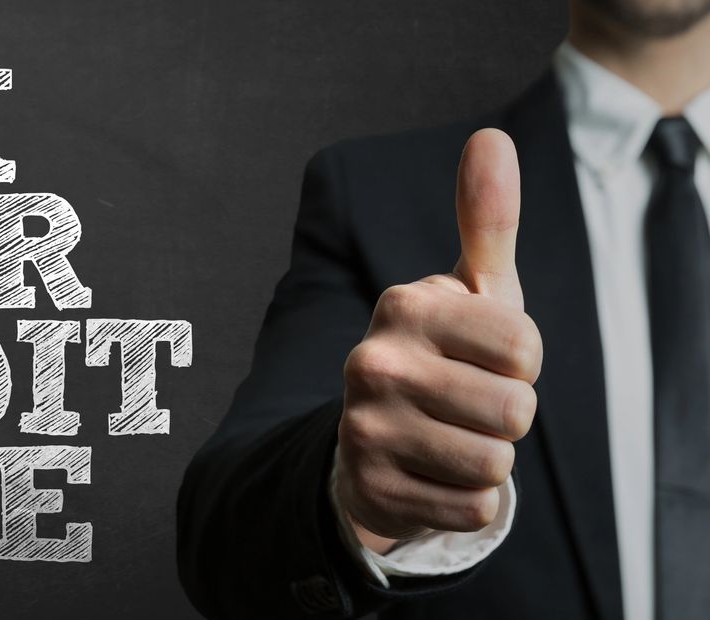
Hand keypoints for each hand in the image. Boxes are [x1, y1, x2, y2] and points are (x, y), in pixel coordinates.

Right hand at [334, 128, 542, 553]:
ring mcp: (365, 427)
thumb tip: (491, 136)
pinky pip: (472, 508)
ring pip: (495, 463)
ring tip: (452, 438)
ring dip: (490, 460)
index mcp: (404, 305)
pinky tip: (434, 475)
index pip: (526, 348)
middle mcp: (373, 361)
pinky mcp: (371, 487)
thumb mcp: (470, 292)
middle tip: (467, 403)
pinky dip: (469, 501)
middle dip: (508, 415)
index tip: (486, 359)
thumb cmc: (445, 356)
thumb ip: (486, 220)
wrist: (375, 439)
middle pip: (515, 410)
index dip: (522, 362)